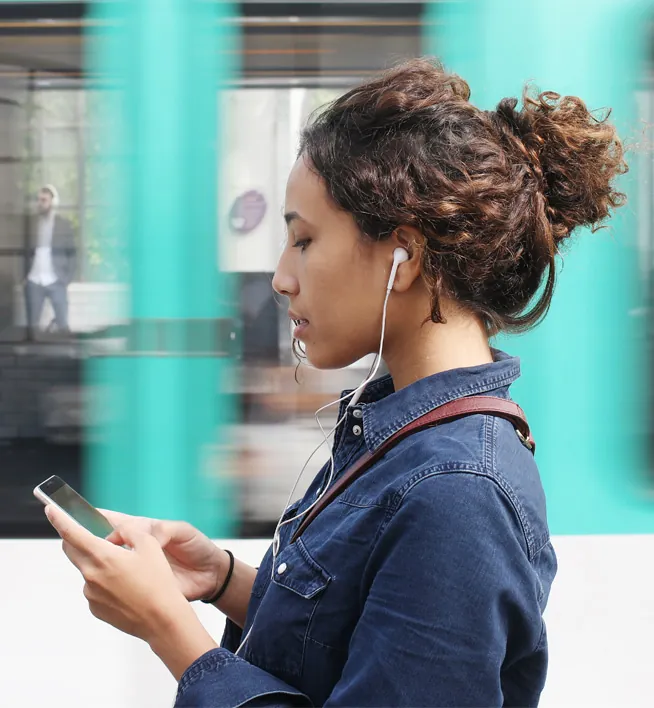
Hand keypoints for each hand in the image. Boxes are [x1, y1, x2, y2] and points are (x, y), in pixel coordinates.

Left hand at [45, 505, 216, 679]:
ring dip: (98, 563)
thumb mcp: (150, 545)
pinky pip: (94, 588)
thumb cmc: (158, 584)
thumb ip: (129, 531)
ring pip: (87, 569)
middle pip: (72, 550)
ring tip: (127, 571)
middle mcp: (91, 576)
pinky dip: (104, 582)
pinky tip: (125, 587)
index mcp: (103, 557)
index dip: (59, 519)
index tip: (51, 510)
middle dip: (76, 539)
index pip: (72, 533)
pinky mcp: (94, 608)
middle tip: (91, 535)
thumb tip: (117, 532)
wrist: (161, 619)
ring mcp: (91, 594)